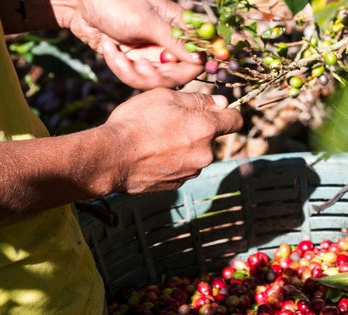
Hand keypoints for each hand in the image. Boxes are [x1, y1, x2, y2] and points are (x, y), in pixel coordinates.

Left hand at [62, 0, 203, 88]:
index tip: (170, 69)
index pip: (196, 56)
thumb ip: (174, 41)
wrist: (78, 3)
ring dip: (130, 70)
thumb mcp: (146, 21)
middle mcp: (166, 43)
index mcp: (177, 27)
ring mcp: (149, 53)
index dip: (188, 67)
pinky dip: (118, 66)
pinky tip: (106, 47)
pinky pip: (133, 77)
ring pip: (153, 80)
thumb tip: (201, 59)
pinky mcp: (133, 61)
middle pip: (175, 75)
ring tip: (112, 50)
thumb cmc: (114, 1)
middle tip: (138, 65)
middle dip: (153, 74)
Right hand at [101, 89, 242, 193]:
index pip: (236, 120)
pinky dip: (172, 159)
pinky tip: (152, 154)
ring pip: (196, 153)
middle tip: (170, 120)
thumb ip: (198, 99)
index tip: (216, 109)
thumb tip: (221, 102)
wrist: (111, 158)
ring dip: (184, 145)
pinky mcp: (177, 184)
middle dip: (198, 128)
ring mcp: (192, 171)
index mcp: (206, 128)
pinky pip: (182, 167)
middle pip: (212, 137)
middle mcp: (205, 154)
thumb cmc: (136, 122)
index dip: (227, 112)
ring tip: (156, 138)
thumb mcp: (165, 97)